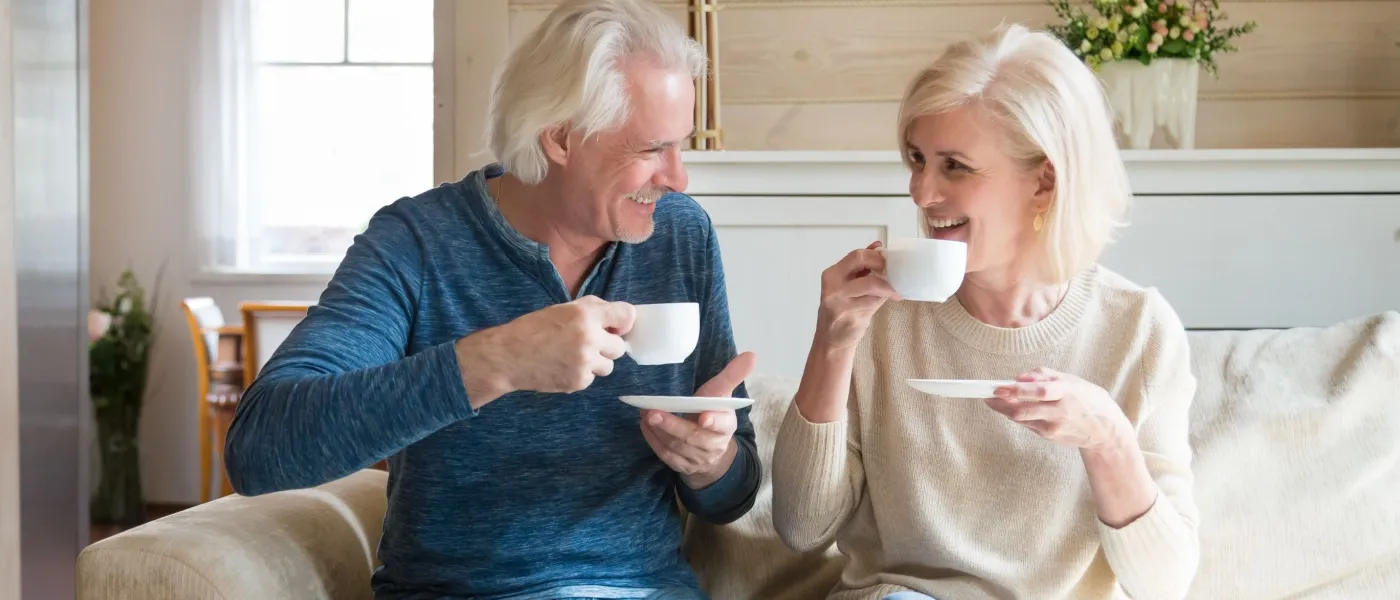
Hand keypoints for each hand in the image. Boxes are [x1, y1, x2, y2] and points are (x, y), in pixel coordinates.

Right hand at [457, 296, 634, 407]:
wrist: (509, 355)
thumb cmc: (534, 329)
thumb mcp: (564, 309)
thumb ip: (593, 311)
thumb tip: (620, 321)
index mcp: (586, 314)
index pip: (627, 315)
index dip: (623, 322)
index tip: (615, 327)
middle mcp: (589, 337)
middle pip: (620, 347)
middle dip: (607, 346)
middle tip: (587, 344)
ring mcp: (585, 362)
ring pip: (609, 366)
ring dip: (596, 362)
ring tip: (573, 356)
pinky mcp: (579, 381)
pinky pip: (592, 378)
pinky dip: (581, 374)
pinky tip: (563, 366)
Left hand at [641, 351, 756, 488]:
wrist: (711, 450)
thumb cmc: (713, 413)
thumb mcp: (722, 395)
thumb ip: (732, 376)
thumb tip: (751, 355)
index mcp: (726, 426)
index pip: (722, 424)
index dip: (714, 421)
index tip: (704, 417)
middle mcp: (714, 445)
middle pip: (693, 437)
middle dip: (673, 425)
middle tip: (653, 412)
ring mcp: (697, 458)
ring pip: (676, 446)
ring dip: (658, 430)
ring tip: (645, 413)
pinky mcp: (682, 466)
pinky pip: (666, 455)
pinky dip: (653, 440)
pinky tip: (645, 426)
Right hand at [816, 241, 901, 349]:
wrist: (831, 341)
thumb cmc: (840, 311)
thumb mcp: (845, 286)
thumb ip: (860, 267)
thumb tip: (876, 245)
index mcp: (831, 275)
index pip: (856, 255)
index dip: (875, 255)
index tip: (888, 260)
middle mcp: (833, 286)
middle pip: (861, 261)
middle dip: (881, 264)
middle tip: (893, 271)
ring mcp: (841, 301)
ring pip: (871, 283)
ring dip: (888, 285)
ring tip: (895, 290)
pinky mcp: (852, 315)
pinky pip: (875, 300)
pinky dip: (886, 297)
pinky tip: (891, 298)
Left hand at [985, 367, 1132, 451]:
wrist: (1104, 429)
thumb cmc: (1085, 398)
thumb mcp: (1069, 380)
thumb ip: (1043, 375)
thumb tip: (1019, 377)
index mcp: (1066, 392)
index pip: (1038, 391)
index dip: (1016, 390)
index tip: (997, 388)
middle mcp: (1059, 411)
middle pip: (1023, 411)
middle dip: (1001, 405)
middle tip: (988, 397)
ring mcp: (1054, 427)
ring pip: (1021, 419)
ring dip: (1006, 410)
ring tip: (998, 400)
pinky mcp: (1050, 436)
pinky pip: (1028, 424)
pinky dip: (1020, 416)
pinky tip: (1022, 409)